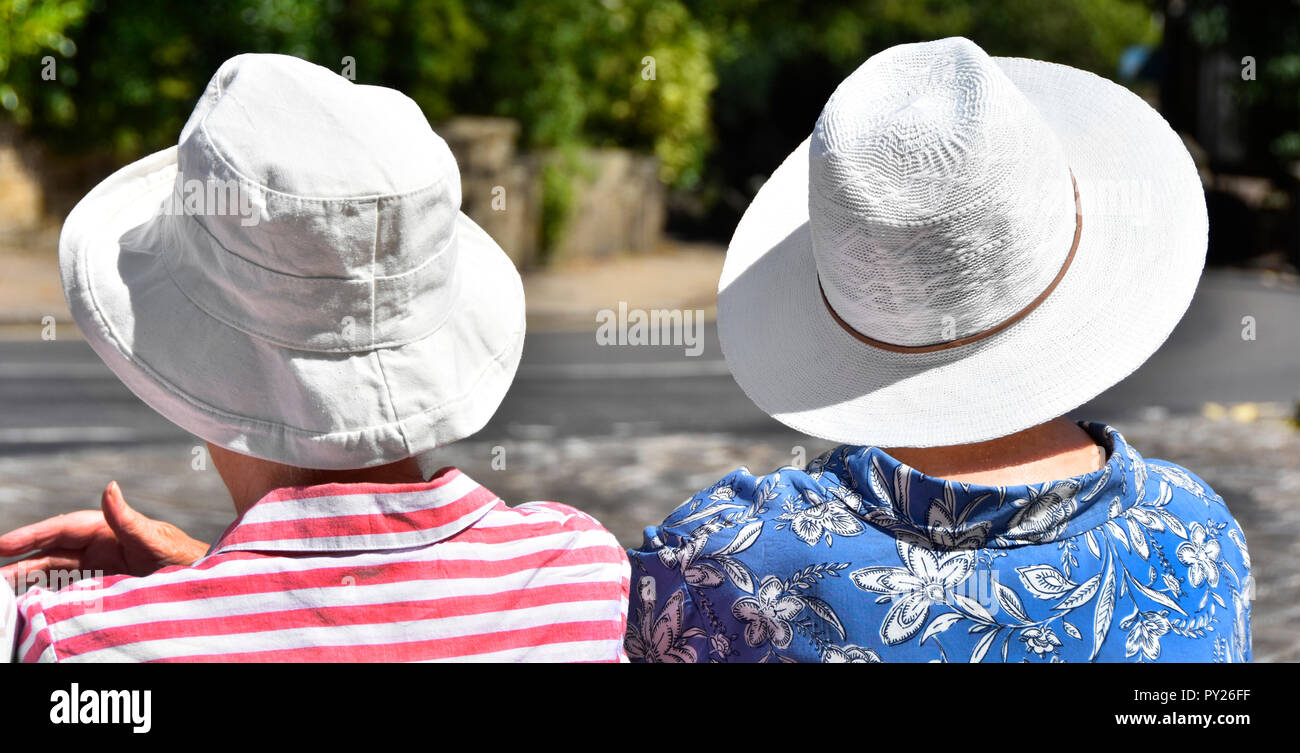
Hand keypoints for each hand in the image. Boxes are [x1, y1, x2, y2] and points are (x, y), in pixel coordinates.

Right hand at [0, 481, 208, 586]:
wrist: (204, 580)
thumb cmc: (183, 558)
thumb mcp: (154, 539)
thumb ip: (128, 519)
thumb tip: (108, 486)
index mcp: (109, 530)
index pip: (62, 529)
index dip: (32, 535)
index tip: (2, 544)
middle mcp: (102, 544)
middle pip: (52, 549)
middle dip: (21, 556)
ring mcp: (103, 563)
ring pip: (57, 567)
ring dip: (28, 574)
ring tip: (1, 585)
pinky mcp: (107, 581)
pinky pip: (71, 584)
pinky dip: (49, 588)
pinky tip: (29, 597)